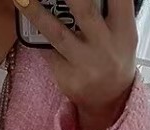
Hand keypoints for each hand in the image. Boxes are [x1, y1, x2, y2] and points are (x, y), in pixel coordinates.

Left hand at [13, 0, 137, 129]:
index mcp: (123, 30)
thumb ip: (108, 11)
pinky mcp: (67, 77)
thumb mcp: (121, 33)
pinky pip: (47, 51)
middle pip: (85, 11)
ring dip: (36, 13)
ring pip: (57, 34)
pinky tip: (26, 21)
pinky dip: (36, 35)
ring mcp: (85, 64)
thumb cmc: (113, 56)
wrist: (109, 99)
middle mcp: (105, 47)